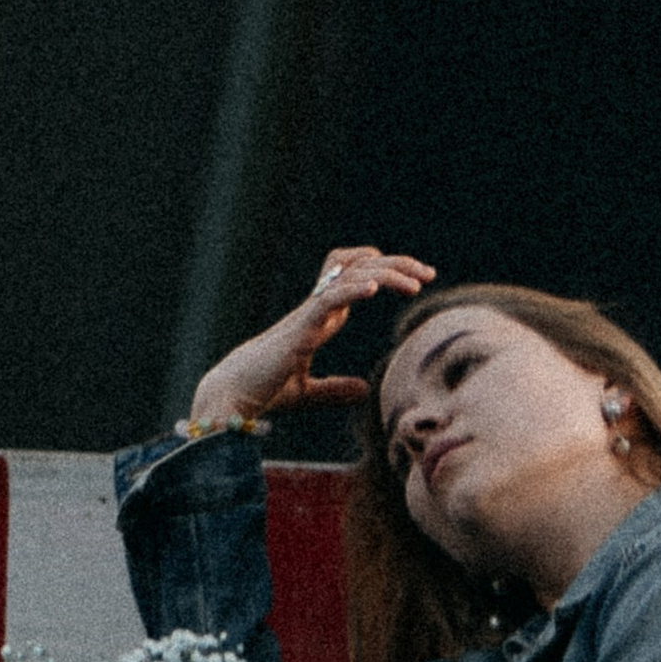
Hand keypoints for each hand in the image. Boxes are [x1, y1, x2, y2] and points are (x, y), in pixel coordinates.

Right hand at [185, 244, 434, 432]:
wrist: (232, 397)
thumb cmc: (264, 391)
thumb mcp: (308, 392)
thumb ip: (335, 389)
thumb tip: (363, 390)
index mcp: (320, 318)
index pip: (356, 277)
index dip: (386, 272)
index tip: (418, 282)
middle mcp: (316, 309)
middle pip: (359, 267)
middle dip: (396, 264)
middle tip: (428, 274)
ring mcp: (308, 314)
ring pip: (350, 276)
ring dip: (386, 275)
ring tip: (414, 284)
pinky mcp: (300, 327)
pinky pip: (329, 297)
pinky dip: (353, 289)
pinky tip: (374, 290)